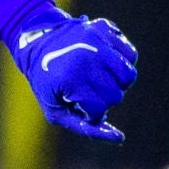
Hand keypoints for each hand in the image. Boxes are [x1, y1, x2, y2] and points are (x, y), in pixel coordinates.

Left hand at [8, 3, 134, 142]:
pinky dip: (124, 63)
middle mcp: (87, 59)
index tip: (79, 104)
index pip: (99, 108)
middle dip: (104, 99)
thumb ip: (84, 127)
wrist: (37, 42)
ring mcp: (98, 42)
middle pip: (116, 95)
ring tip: (102, 80)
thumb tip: (120, 139)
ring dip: (118, 83)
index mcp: (71, 79)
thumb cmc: (47, 81)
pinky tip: (107, 64)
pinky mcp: (107, 29)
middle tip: (89, 92)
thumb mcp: (55, 110)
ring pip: (129, 76)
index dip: (92, 112)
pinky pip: (131, 55)